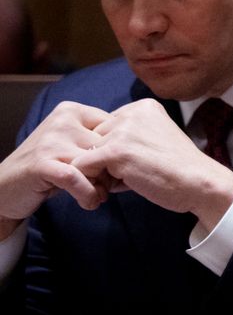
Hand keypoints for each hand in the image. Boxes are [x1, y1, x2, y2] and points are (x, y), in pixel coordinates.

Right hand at [0, 101, 113, 234]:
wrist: (5, 188)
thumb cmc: (48, 169)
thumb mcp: (74, 148)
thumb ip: (101, 144)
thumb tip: (138, 151)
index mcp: (72, 111)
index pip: (114, 128)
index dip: (121, 152)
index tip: (121, 171)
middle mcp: (62, 120)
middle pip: (107, 146)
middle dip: (113, 171)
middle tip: (112, 188)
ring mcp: (51, 140)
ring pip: (95, 163)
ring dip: (103, 186)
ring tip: (100, 196)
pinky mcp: (42, 162)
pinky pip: (78, 178)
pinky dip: (89, 194)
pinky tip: (90, 203)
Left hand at [68, 99, 232, 231]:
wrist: (199, 183)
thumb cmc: (179, 169)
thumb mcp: (154, 139)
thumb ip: (129, 137)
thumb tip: (93, 150)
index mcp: (143, 107)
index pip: (107, 127)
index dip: (114, 149)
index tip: (136, 162)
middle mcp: (132, 113)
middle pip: (94, 138)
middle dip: (104, 159)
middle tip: (129, 174)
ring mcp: (123, 131)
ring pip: (85, 152)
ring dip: (100, 171)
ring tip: (125, 180)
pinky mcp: (115, 151)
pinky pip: (81, 166)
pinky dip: (92, 181)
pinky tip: (115, 188)